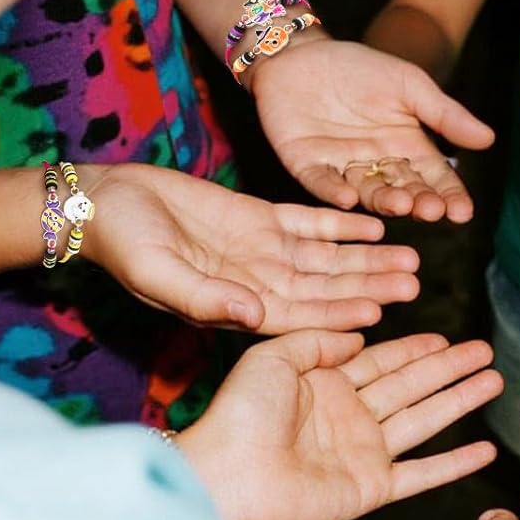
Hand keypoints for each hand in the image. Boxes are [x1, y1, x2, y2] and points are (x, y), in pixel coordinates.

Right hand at [86, 163, 419, 331]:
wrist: (106, 201)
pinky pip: (311, 223)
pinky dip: (343, 223)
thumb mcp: (159, 276)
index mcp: (237, 307)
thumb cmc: (123, 246)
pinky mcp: (260, 218)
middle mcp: (259, 283)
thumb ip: (206, 298)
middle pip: (326, 290)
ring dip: (367, 258)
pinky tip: (377, 222)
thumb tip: (251, 315)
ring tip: (410, 257)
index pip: (300, 318)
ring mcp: (263, 250)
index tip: (377, 315)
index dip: (338, 316)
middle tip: (413, 284)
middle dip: (368, 287)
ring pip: (328, 258)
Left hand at [178, 330, 502, 519]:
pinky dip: (454, 463)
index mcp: (325, 385)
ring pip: (425, 420)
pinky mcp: (371, 488)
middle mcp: (349, 417)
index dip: (415, 349)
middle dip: (449, 369)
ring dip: (460, 401)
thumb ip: (319, 341)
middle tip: (484, 351)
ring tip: (494, 381)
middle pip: (411, 386)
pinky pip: (422, 473)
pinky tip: (483, 449)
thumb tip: (360, 338)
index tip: (446, 338)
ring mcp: (363, 453)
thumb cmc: (238, 416)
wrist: (228, 477)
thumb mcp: (273, 357)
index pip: (382, 361)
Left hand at [251, 36, 493, 221]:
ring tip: (402, 205)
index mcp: (407, 148)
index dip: (449, 196)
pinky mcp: (308, 166)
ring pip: (368, 193)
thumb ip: (445, 115)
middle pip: (405, 191)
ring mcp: (343, 169)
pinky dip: (334, 192)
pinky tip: (348, 199)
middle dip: (420, 203)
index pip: (435, 178)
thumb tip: (488, 139)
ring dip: (384, 202)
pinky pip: (322, 183)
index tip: (462, 211)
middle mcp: (378, 166)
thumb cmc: (360, 67)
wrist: (303, 53)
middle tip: (433, 211)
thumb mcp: (410, 85)